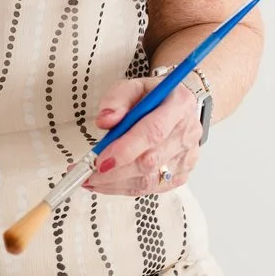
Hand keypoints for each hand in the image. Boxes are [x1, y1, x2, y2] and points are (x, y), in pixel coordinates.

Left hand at [82, 75, 202, 195]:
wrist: (180, 107)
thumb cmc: (156, 97)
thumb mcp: (134, 86)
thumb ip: (117, 99)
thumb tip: (105, 120)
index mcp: (179, 106)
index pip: (153, 132)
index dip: (125, 150)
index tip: (100, 160)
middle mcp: (187, 134)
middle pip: (149, 161)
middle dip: (114, 172)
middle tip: (88, 173)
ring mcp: (186, 157)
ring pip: (149, 180)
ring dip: (115, 184)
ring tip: (91, 179)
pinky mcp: (181, 175)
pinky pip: (150, 188)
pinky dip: (125, 188)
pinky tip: (107, 183)